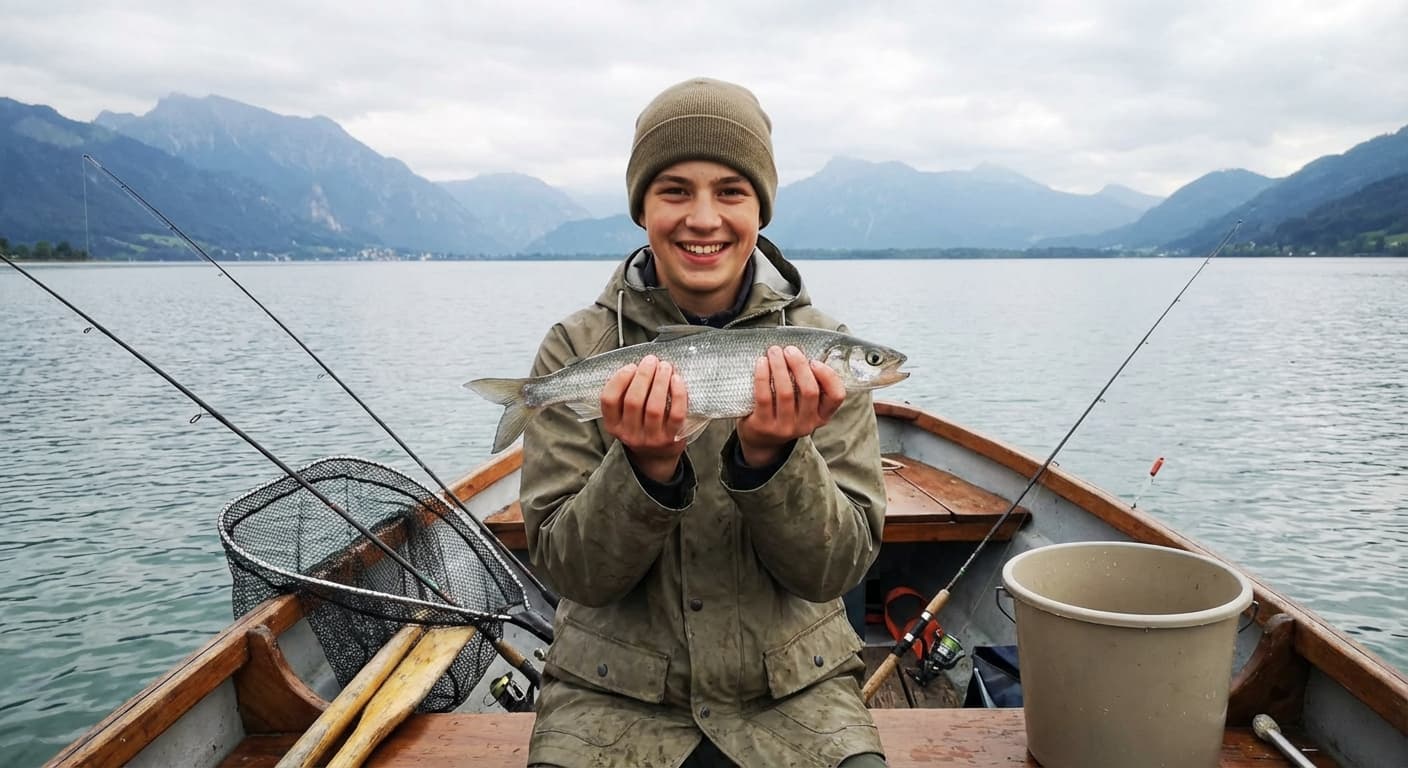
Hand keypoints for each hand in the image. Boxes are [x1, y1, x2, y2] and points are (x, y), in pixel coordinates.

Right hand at [600, 355, 688, 482]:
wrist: (657, 457)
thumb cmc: (641, 427)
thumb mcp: (624, 417)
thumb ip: (625, 395)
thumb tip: (640, 364)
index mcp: (614, 426)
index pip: (609, 400)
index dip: (619, 379)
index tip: (631, 366)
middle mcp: (630, 434)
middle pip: (633, 400)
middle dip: (643, 375)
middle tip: (651, 361)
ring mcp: (651, 438)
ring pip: (654, 406)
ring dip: (660, 381)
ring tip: (664, 366)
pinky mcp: (672, 438)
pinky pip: (676, 414)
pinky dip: (677, 394)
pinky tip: (676, 380)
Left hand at [736, 345, 845, 466]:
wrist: (761, 440)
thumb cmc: (784, 412)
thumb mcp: (803, 405)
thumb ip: (809, 385)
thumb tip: (804, 352)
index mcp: (821, 416)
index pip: (836, 396)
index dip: (828, 376)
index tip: (815, 361)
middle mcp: (806, 424)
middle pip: (809, 391)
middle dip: (799, 365)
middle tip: (790, 350)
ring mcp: (785, 427)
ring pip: (786, 392)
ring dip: (779, 366)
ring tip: (774, 351)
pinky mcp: (763, 425)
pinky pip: (764, 396)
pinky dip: (763, 376)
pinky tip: (761, 363)